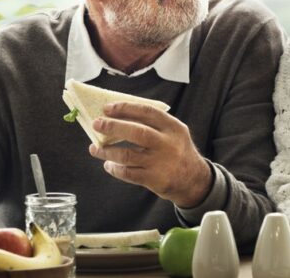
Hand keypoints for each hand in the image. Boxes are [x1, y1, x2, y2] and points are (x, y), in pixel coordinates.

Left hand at [88, 102, 211, 207]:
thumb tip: (119, 117)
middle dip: (113, 127)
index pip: (147, 112)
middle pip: (137, 132)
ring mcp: (161, 162)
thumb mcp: (174, 133)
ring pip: (127, 155)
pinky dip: (115, 169)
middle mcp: (168, 144)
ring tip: (95, 148)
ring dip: (107, 151)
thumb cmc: (177, 152)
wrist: (194, 180)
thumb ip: (154, 125)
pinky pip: (128, 173)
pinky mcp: (154, 179)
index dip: (126, 108)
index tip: (108, 108)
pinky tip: (108, 165)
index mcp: (173, 127)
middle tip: (97, 124)